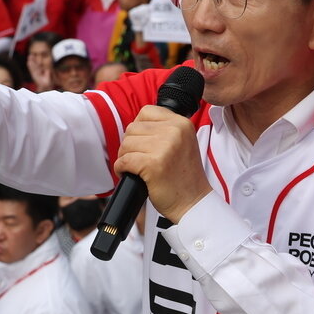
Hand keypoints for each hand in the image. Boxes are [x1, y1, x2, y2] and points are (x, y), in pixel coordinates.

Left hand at [114, 105, 210, 223]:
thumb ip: (163, 129)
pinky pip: (124, 160)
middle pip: (133, 127)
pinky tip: (129, 174)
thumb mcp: (182, 143)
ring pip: (126, 143)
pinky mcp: (153, 164)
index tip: (144, 143)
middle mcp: (175, 131)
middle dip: (130, 145)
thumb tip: (134, 125)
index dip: (139, 128)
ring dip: (125, 157)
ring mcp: (165, 147)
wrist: (192, 202)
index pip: (146, 111)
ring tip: (137, 167)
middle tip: (139, 159)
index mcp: (182, 123)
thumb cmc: (183, 176)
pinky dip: (121, 169)